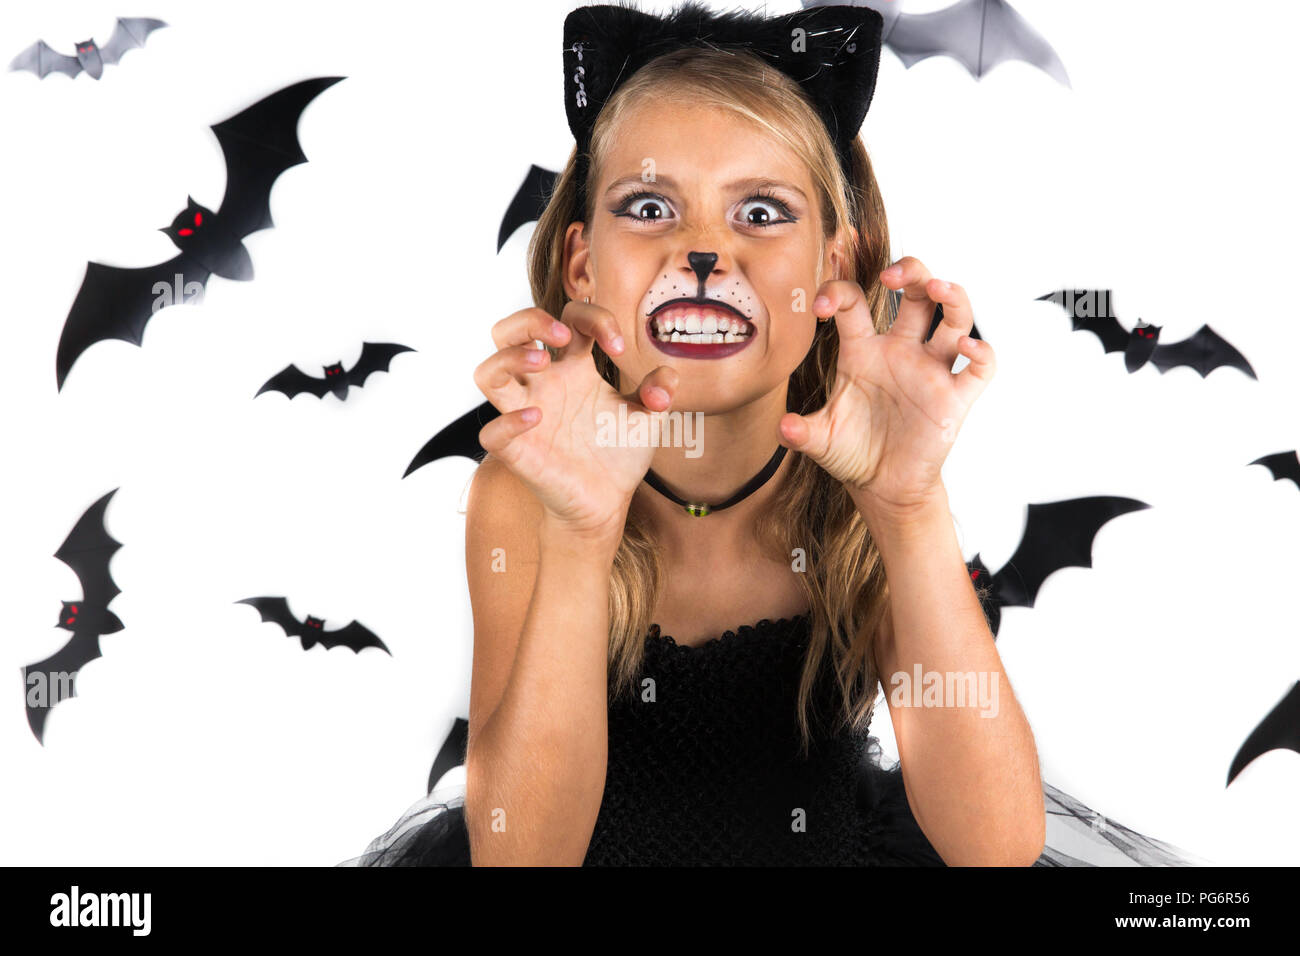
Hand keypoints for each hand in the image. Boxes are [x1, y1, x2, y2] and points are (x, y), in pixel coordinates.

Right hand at [473, 299, 679, 538]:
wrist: (608, 502)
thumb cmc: (619, 453)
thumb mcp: (649, 417)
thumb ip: (660, 389)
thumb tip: (665, 378)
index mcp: (573, 368)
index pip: (569, 319)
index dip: (593, 319)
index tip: (618, 347)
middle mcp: (544, 385)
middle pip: (508, 332)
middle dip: (529, 320)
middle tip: (563, 335)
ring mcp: (525, 415)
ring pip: (487, 373)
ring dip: (510, 357)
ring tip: (543, 362)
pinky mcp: (517, 450)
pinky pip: (492, 432)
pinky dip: (508, 422)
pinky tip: (537, 419)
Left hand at [778, 257, 994, 521]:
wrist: (883, 487)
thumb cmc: (852, 453)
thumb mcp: (820, 440)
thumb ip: (800, 432)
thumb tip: (784, 428)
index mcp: (862, 351)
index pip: (854, 303)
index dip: (839, 292)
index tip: (821, 307)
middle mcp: (899, 351)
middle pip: (916, 293)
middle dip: (911, 271)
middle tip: (892, 275)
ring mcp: (929, 370)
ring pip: (954, 317)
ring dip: (953, 297)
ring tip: (938, 288)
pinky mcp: (954, 397)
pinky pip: (979, 367)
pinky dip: (981, 352)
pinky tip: (966, 346)